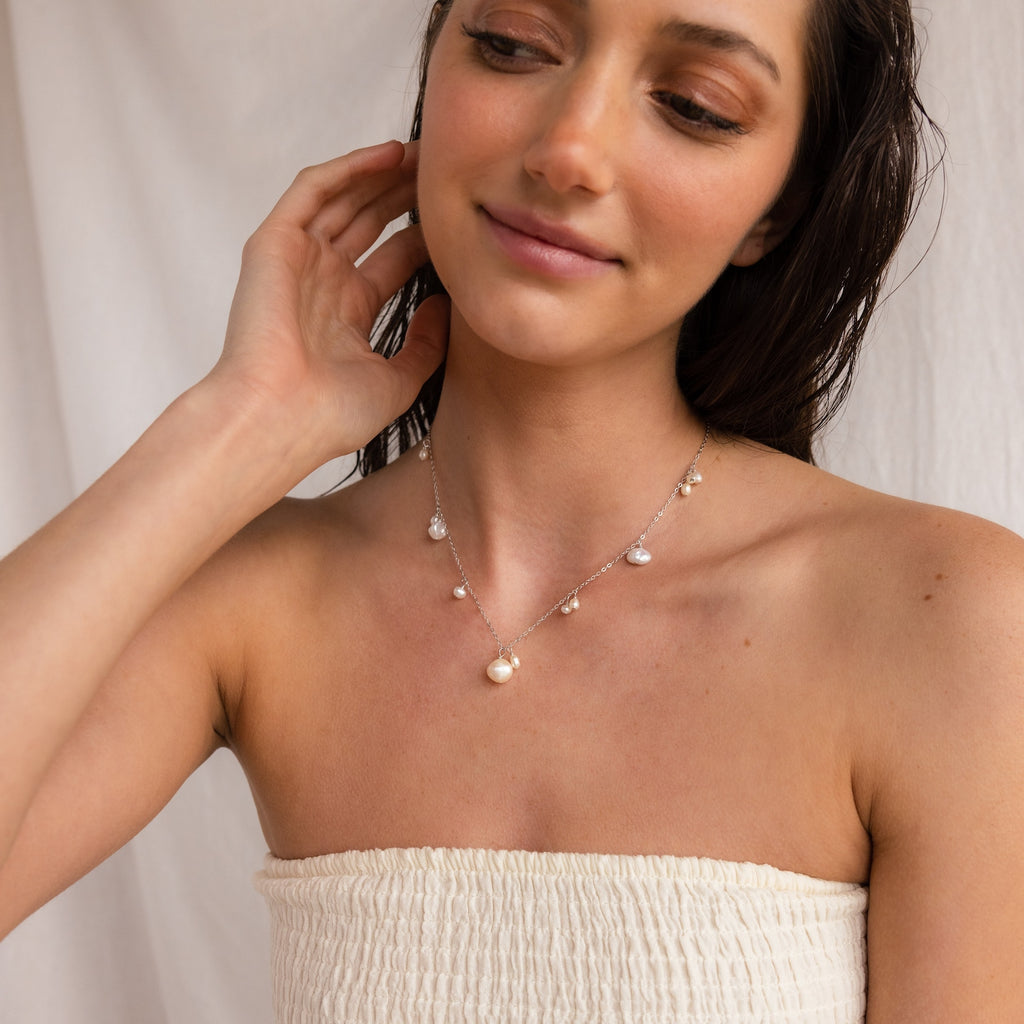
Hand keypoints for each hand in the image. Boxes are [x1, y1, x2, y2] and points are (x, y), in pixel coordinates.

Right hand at [212, 140, 447, 468]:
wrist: (278, 421)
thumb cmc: (330, 415)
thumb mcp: (398, 380)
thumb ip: (426, 344)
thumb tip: (446, 305)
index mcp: (348, 313)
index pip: (393, 258)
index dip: (426, 233)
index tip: (463, 216)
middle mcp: (322, 282)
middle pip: (370, 221)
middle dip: (406, 194)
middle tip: (447, 170)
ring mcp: (297, 261)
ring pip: (344, 199)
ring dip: (383, 173)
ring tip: (426, 153)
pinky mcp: (274, 244)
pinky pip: (312, 191)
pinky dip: (347, 169)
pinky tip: (388, 155)